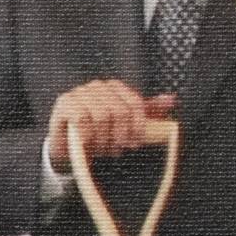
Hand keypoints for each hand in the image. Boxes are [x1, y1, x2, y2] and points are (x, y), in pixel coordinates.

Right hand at [46, 80, 175, 174]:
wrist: (70, 149)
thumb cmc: (100, 136)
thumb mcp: (126, 125)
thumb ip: (147, 112)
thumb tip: (172, 101)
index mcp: (114, 88)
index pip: (135, 103)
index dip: (137, 126)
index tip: (134, 143)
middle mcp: (97, 86)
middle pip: (119, 110)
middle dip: (119, 135)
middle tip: (115, 149)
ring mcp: (79, 93)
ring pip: (101, 116)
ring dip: (102, 139)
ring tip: (100, 148)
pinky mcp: (64, 103)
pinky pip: (82, 118)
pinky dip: (87, 135)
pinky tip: (86, 143)